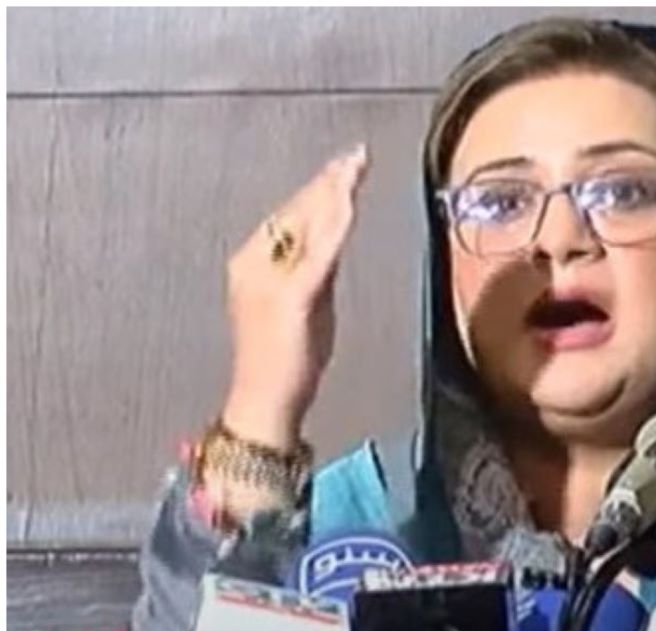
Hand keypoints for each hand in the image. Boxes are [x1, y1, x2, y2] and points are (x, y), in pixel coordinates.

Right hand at [220, 143, 368, 450]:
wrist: (263, 400)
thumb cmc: (281, 360)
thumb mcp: (303, 304)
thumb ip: (315, 271)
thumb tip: (335, 242)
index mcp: (251, 264)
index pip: (288, 215)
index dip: (317, 189)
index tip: (342, 169)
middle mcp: (254, 264)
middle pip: (297, 211)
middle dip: (328, 182)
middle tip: (356, 155)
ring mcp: (271, 279)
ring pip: (308, 223)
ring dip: (334, 192)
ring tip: (355, 166)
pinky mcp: (292, 297)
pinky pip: (320, 251)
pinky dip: (337, 224)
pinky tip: (351, 203)